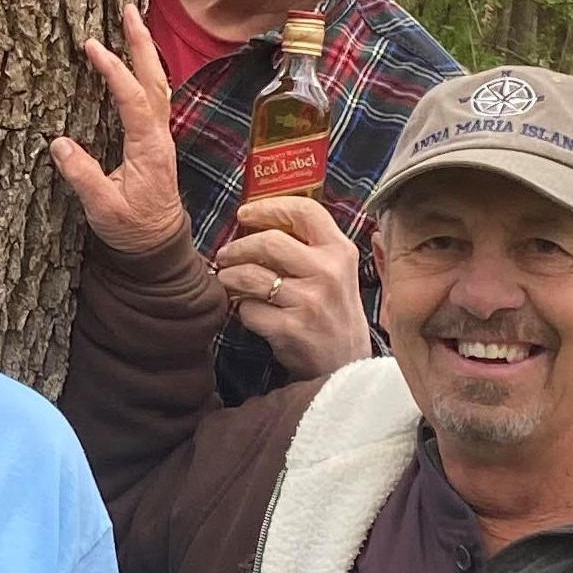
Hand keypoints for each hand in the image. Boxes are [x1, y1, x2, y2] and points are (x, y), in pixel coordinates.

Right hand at [51, 3, 188, 254]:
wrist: (158, 248)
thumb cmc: (133, 230)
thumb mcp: (104, 211)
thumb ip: (84, 178)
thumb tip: (59, 144)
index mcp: (150, 149)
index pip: (133, 100)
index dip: (114, 71)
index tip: (93, 47)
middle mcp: (160, 136)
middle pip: (155, 80)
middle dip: (141, 43)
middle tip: (128, 9)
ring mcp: (160, 136)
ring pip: (158, 85)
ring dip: (145, 52)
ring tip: (132, 22)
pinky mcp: (155, 140)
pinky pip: (153, 96)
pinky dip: (144, 71)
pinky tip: (134, 61)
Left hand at [217, 197, 370, 383]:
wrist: (346, 366)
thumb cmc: (333, 313)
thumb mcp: (336, 273)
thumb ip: (309, 247)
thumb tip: (258, 223)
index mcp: (340, 251)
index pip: (305, 210)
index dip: (269, 206)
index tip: (246, 213)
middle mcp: (329, 272)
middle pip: (269, 242)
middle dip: (238, 247)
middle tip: (226, 255)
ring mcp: (311, 302)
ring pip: (251, 275)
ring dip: (230, 277)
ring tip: (228, 280)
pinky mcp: (292, 329)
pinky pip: (250, 309)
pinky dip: (243, 310)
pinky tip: (250, 311)